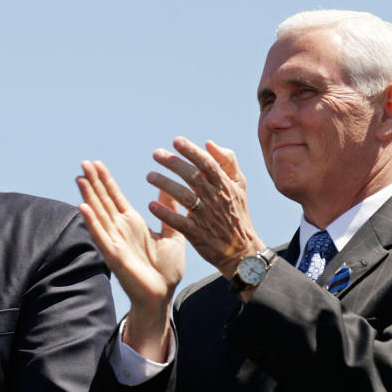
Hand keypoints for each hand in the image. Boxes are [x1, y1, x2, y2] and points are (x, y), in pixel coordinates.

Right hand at [77, 160, 183, 360]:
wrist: (163, 295)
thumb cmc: (167, 269)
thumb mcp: (172, 233)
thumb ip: (168, 210)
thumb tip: (168, 187)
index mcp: (132, 223)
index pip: (114, 197)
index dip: (105, 180)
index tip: (96, 163)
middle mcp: (120, 230)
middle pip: (103, 201)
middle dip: (93, 182)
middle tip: (84, 162)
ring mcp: (114, 241)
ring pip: (98, 214)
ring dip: (88, 197)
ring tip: (79, 178)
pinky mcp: (113, 255)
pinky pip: (100, 236)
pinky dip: (91, 222)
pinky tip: (82, 207)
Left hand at [146, 137, 264, 281]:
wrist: (242, 250)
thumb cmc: (237, 213)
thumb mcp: (239, 185)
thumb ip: (228, 161)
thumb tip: (209, 143)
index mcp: (225, 185)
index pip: (207, 164)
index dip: (191, 151)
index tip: (176, 141)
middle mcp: (215, 199)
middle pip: (193, 177)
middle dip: (174, 163)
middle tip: (156, 154)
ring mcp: (206, 217)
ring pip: (185, 197)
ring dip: (166, 185)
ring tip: (149, 176)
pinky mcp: (197, 234)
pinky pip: (180, 222)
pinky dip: (166, 213)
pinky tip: (152, 205)